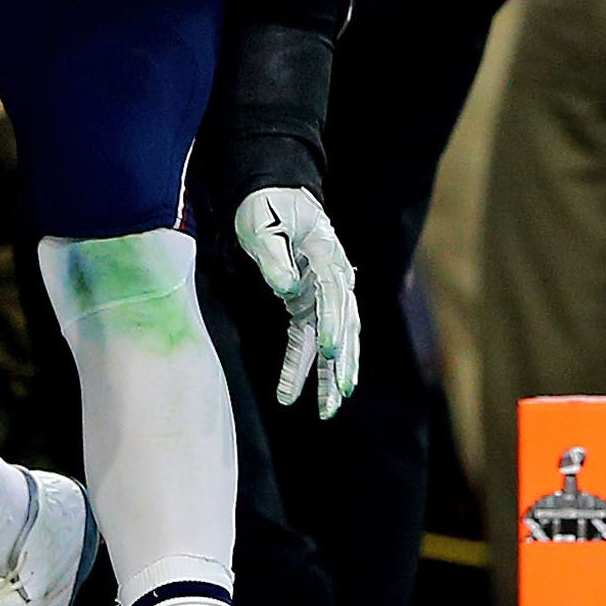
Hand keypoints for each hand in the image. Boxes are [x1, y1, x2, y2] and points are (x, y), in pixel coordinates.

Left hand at [235, 185, 360, 419]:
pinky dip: (303, 366)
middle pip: (344, 324)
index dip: (333, 322)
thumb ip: (273, 255)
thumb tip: (286, 288)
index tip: (330, 352)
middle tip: (338, 398)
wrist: (273, 194)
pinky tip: (292, 393)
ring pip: (334, 339)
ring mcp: (323, 292)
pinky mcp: (308, 303)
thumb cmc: (266, 207)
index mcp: (324, 253)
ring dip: (332, 375)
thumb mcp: (261, 224)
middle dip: (342, 364)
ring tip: (328, 410)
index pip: (334, 293)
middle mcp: (332, 276)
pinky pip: (307, 339)